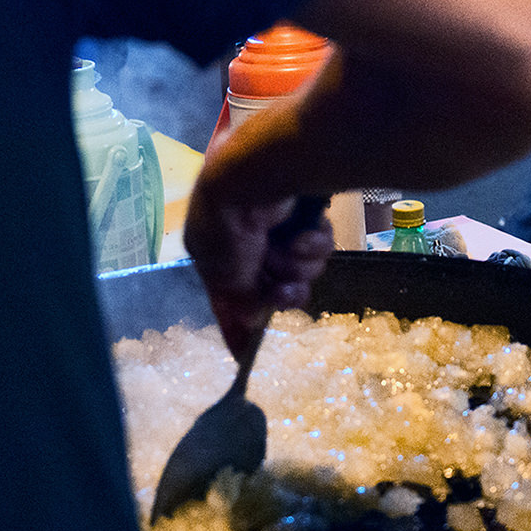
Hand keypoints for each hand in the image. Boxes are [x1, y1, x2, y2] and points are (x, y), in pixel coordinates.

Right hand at [184, 187, 335, 359]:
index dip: (241, 323)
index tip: (244, 355)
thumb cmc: (229, 228)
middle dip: (282, 289)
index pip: (230, 297)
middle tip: (284, 288)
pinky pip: (317, 243)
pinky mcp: (304, 212)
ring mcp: (276, 225)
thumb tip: (248, 323)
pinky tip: (307, 231)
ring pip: (300, 268)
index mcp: (214, 250)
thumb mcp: (223, 273)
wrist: (258, 175)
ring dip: (299, 265)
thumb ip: (236, 301)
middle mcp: (245, 238)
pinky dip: (313, 241)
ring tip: (293, 249)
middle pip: (272, 284)